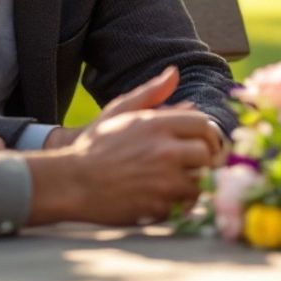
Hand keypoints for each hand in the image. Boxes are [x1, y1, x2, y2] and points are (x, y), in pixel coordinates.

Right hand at [24, 69, 219, 225]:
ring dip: (197, 181)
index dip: (207, 134)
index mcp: (156, 125)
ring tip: (185, 179)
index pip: (204, 125)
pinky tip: (171, 197)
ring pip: (202, 181)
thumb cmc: (96, 145)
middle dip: (205, 158)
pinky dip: (184, 202)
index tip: (202, 142)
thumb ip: (151, 92)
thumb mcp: (120, 111)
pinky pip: (187, 205)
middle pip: (207, 153)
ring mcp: (163, 183)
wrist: (73, 182)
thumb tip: (174, 73)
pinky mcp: (159, 208)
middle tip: (198, 162)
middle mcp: (164, 152)